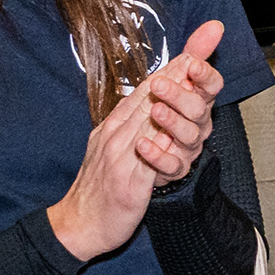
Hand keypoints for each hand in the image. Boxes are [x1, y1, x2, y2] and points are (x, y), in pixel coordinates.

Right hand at [47, 20, 221, 262]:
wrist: (78, 225)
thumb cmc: (101, 188)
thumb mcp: (115, 150)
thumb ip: (134, 127)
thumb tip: (154, 105)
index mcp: (114, 127)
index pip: (145, 92)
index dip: (169, 70)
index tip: (191, 50)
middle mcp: (115, 136)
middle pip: (147, 100)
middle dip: (173, 75)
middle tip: (196, 53)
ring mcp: (119, 159)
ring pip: (146, 124)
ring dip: (168, 101)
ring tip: (189, 82)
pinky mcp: (128, 184)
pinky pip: (147, 162)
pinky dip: (159, 145)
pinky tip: (173, 132)